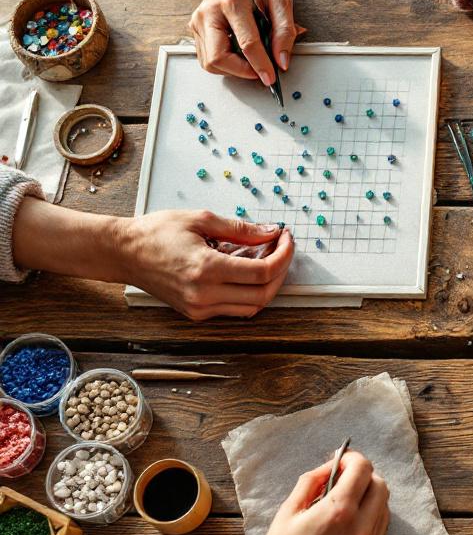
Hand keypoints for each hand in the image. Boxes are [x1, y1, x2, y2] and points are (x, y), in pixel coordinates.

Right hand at [115, 210, 293, 319]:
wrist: (123, 252)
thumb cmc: (155, 233)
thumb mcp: (200, 220)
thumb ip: (241, 229)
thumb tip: (271, 232)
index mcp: (206, 269)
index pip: (262, 272)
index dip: (283, 255)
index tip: (286, 239)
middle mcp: (204, 295)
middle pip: (264, 294)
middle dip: (281, 272)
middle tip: (282, 249)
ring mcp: (200, 308)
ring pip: (252, 307)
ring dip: (267, 285)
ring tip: (267, 259)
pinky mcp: (196, 313)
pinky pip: (235, 309)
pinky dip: (248, 293)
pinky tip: (246, 272)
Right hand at [189, 0, 297, 82]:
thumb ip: (285, 30)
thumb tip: (282, 61)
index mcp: (232, 2)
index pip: (247, 44)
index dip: (261, 65)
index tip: (271, 78)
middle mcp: (208, 13)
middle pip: (218, 58)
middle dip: (241, 71)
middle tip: (260, 69)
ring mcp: (198, 22)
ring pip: (210, 63)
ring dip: (233, 69)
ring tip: (250, 58)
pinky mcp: (196, 29)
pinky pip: (208, 57)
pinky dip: (225, 62)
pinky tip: (238, 52)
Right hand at [234, 451, 390, 534]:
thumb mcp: (288, 510)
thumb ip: (312, 480)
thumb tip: (331, 465)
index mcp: (338, 511)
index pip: (363, 469)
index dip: (353, 459)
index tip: (342, 462)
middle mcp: (361, 528)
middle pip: (380, 485)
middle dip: (364, 476)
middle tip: (344, 480)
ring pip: (384, 507)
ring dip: (369, 497)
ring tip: (345, 503)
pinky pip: (381, 528)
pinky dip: (370, 518)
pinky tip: (349, 524)